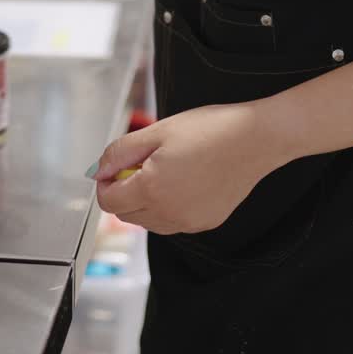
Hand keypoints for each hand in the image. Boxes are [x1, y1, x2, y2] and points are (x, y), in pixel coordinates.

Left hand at [92, 102, 281, 234]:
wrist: (254, 139)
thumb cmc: (208, 130)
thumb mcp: (157, 131)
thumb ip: (121, 152)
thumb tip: (98, 170)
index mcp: (152, 189)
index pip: (109, 203)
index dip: (105, 183)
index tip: (113, 166)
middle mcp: (169, 214)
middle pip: (127, 215)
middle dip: (123, 192)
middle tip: (139, 162)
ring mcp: (189, 223)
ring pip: (149, 222)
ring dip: (144, 201)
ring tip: (162, 169)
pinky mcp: (205, 223)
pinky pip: (173, 223)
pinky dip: (167, 207)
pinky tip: (182, 180)